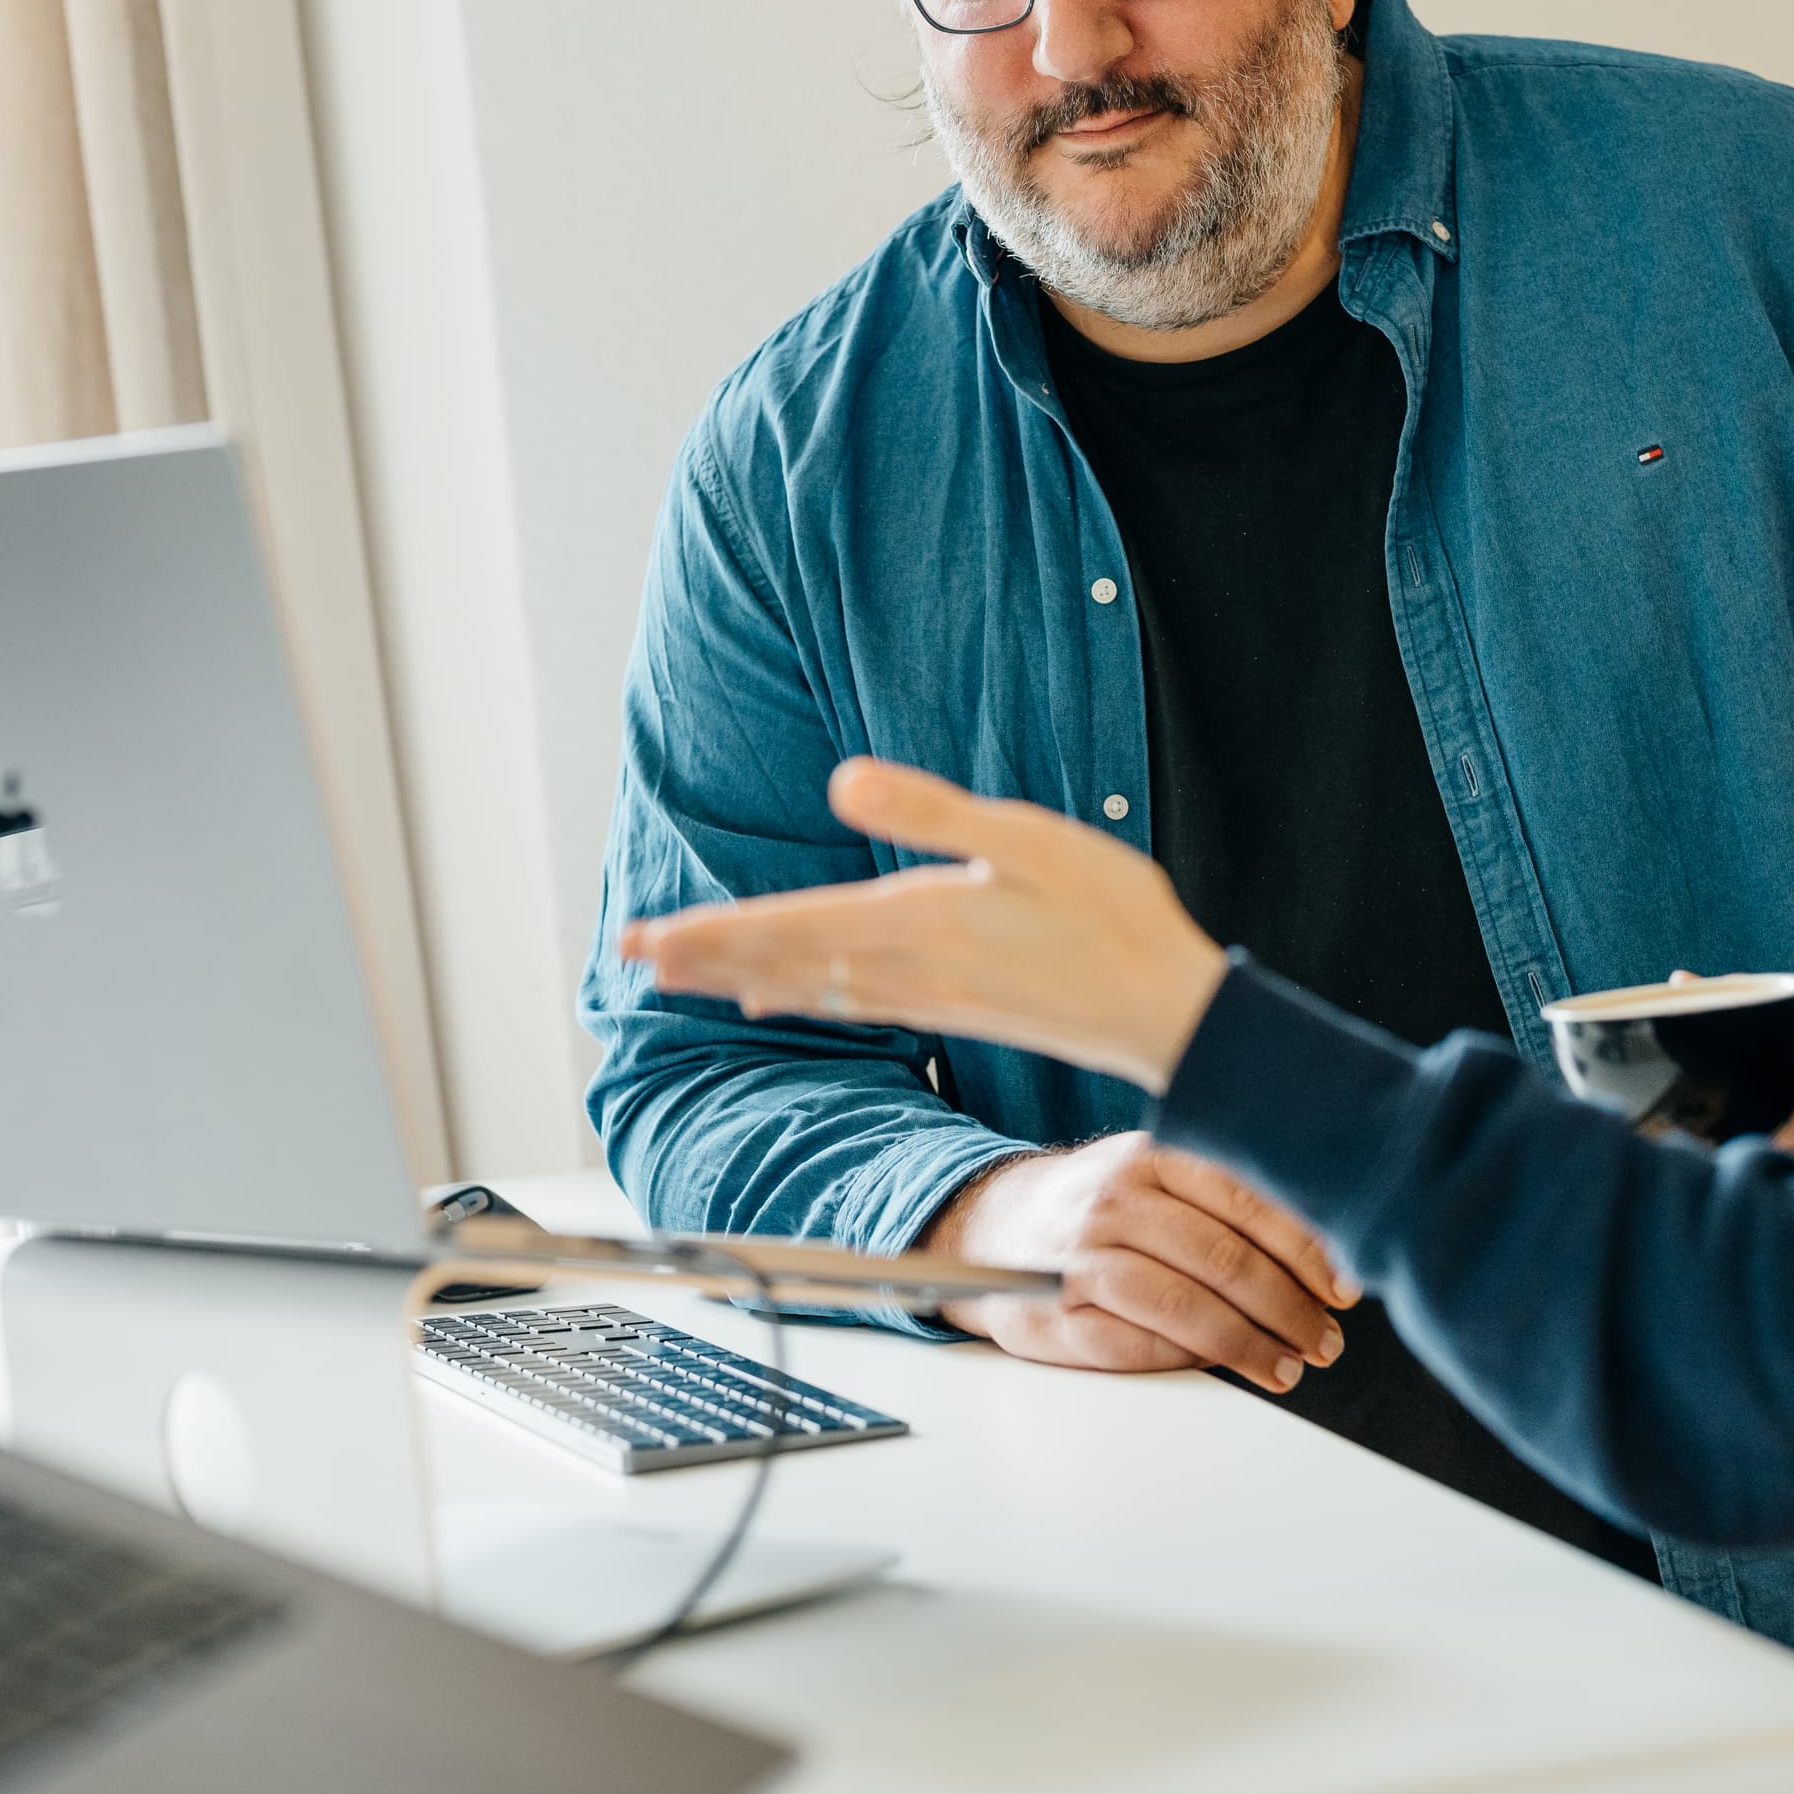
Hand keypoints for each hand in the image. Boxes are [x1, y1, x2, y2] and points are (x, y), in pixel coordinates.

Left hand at [619, 758, 1232, 1092]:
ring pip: (806, 986)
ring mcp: (927, 995)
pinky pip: (849, 1005)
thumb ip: (931, 813)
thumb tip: (843, 781)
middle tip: (628, 954)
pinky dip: (797, 999)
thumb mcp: (1026, 839)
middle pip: (780, 962)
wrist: (1165, 1012)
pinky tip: (772, 1002)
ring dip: (735, 976)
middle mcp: (907, 967)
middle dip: (700, 955)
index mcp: (916, 920)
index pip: (789, 926)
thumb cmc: (1109, 915)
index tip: (645, 937)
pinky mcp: (950, 1008)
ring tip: (674, 974)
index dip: (711, 931)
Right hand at [920, 1133, 1356, 1386]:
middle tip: (1325, 1339)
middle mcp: (1114, 1201)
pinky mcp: (1057, 1314)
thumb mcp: (1154, 1175)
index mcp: (1150, 1157)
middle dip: (1289, 1308)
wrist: (990, 1229)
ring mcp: (1082, 1258)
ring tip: (1287, 1365)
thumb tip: (1321, 1248)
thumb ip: (1223, 1196)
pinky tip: (1224, 1364)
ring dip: (1249, 1343)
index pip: (1246, 1200)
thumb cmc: (1096, 1209)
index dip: (1305, 1250)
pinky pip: (1139, 1343)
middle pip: (1224, 1259)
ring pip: (1186, 1305)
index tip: (1345, 1287)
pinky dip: (1189, 1358)